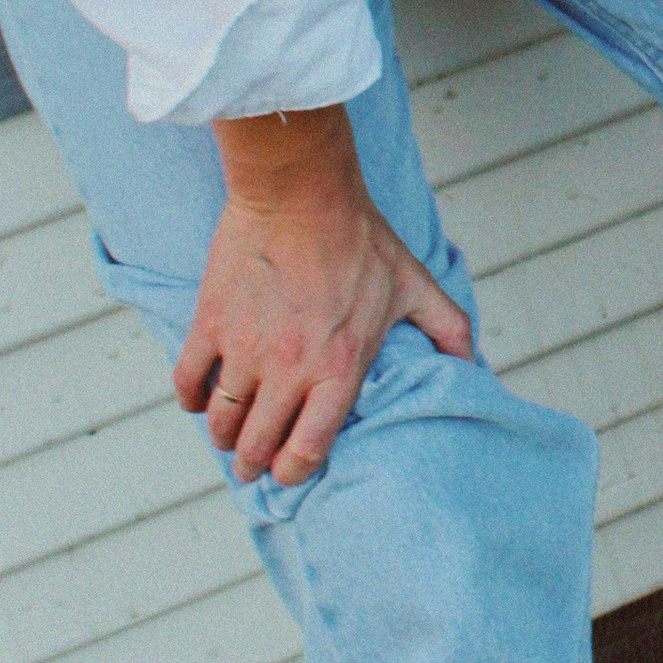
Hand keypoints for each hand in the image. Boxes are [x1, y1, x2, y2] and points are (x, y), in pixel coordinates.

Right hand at [173, 105, 473, 483]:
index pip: (309, 450)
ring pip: (221, 421)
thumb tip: (475, 364)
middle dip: (253, 466)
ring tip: (228, 436)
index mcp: (339, 367)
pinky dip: (191, 399)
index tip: (291, 471)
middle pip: (257, 447)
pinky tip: (201, 399)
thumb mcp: (414, 284)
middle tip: (251, 467)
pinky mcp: (211, 323)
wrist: (300, 191)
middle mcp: (290, 368)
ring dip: (223, 437)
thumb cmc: (360, 237)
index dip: (296, 472)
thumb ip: (449, 328)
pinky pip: (187, 381)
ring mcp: (245, 348)